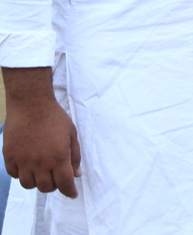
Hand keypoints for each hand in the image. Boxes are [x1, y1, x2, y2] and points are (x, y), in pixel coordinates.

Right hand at [3, 72, 80, 197]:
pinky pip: (14, 175)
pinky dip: (22, 174)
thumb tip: (76, 175)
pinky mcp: (9, 157)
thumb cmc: (55, 118)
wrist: (31, 105)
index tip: (72, 194)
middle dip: (54, 186)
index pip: (65, 184)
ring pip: (28, 185)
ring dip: (37, 182)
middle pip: (46, 188)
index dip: (70, 191)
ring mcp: (22, 161)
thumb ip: (74, 156)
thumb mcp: (71, 134)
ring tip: (41, 172)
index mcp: (58, 158)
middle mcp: (40, 163)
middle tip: (57, 178)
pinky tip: (27, 165)